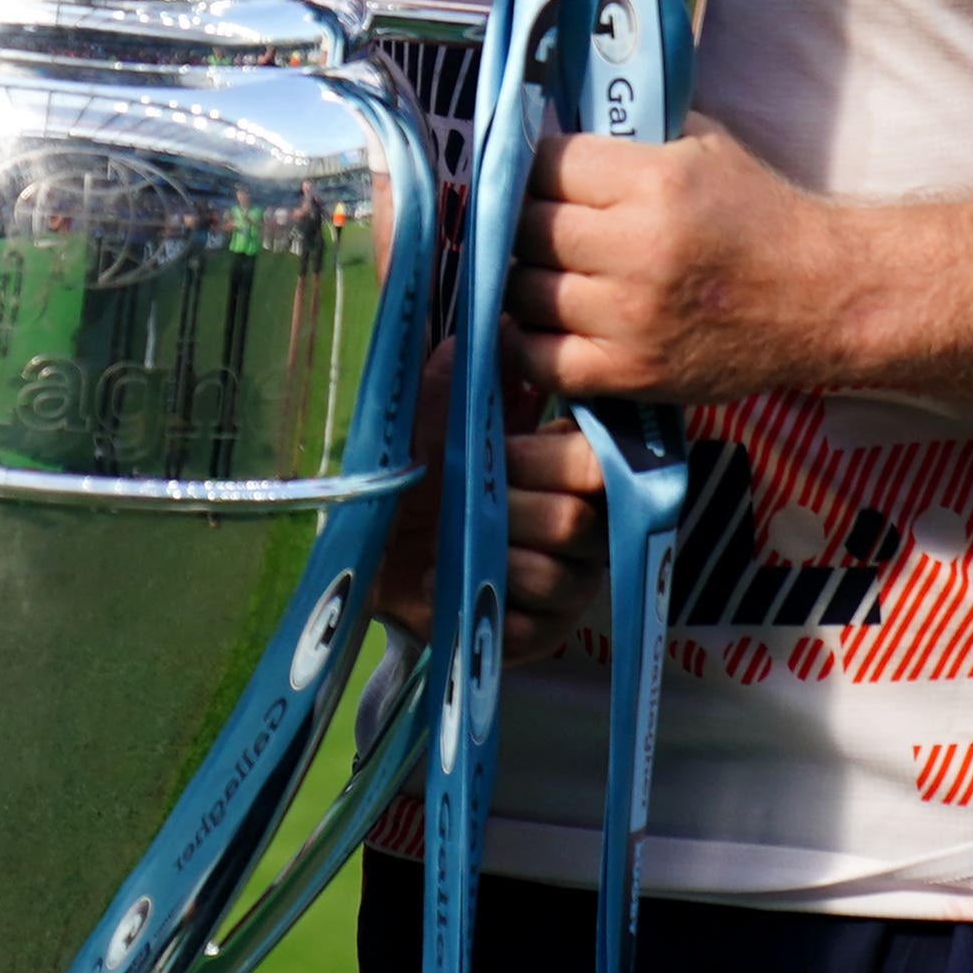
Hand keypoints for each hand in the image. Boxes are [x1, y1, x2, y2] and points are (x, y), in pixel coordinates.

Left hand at [366, 350, 612, 655]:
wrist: (375, 556)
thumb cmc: (418, 480)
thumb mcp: (426, 423)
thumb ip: (453, 380)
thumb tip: (476, 334)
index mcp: (573, 471)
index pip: (597, 463)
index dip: (542, 459)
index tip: (495, 455)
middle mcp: (588, 530)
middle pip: (578, 522)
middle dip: (512, 510)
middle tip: (466, 504)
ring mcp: (569, 589)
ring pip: (557, 576)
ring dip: (495, 558)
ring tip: (454, 546)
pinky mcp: (541, 638)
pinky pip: (533, 630)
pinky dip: (484, 606)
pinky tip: (448, 584)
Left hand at [508, 119, 859, 409]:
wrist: (824, 297)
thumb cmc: (758, 215)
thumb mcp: (702, 146)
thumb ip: (628, 136)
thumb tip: (547, 125)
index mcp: (656, 181)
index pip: (545, 164)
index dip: (534, 168)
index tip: (540, 178)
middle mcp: (639, 248)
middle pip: (525, 229)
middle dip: (524, 224)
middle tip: (537, 226)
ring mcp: (632, 317)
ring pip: (523, 292)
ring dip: (522, 280)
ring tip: (540, 271)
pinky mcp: (632, 372)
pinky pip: (540, 359)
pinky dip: (523, 343)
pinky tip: (532, 324)